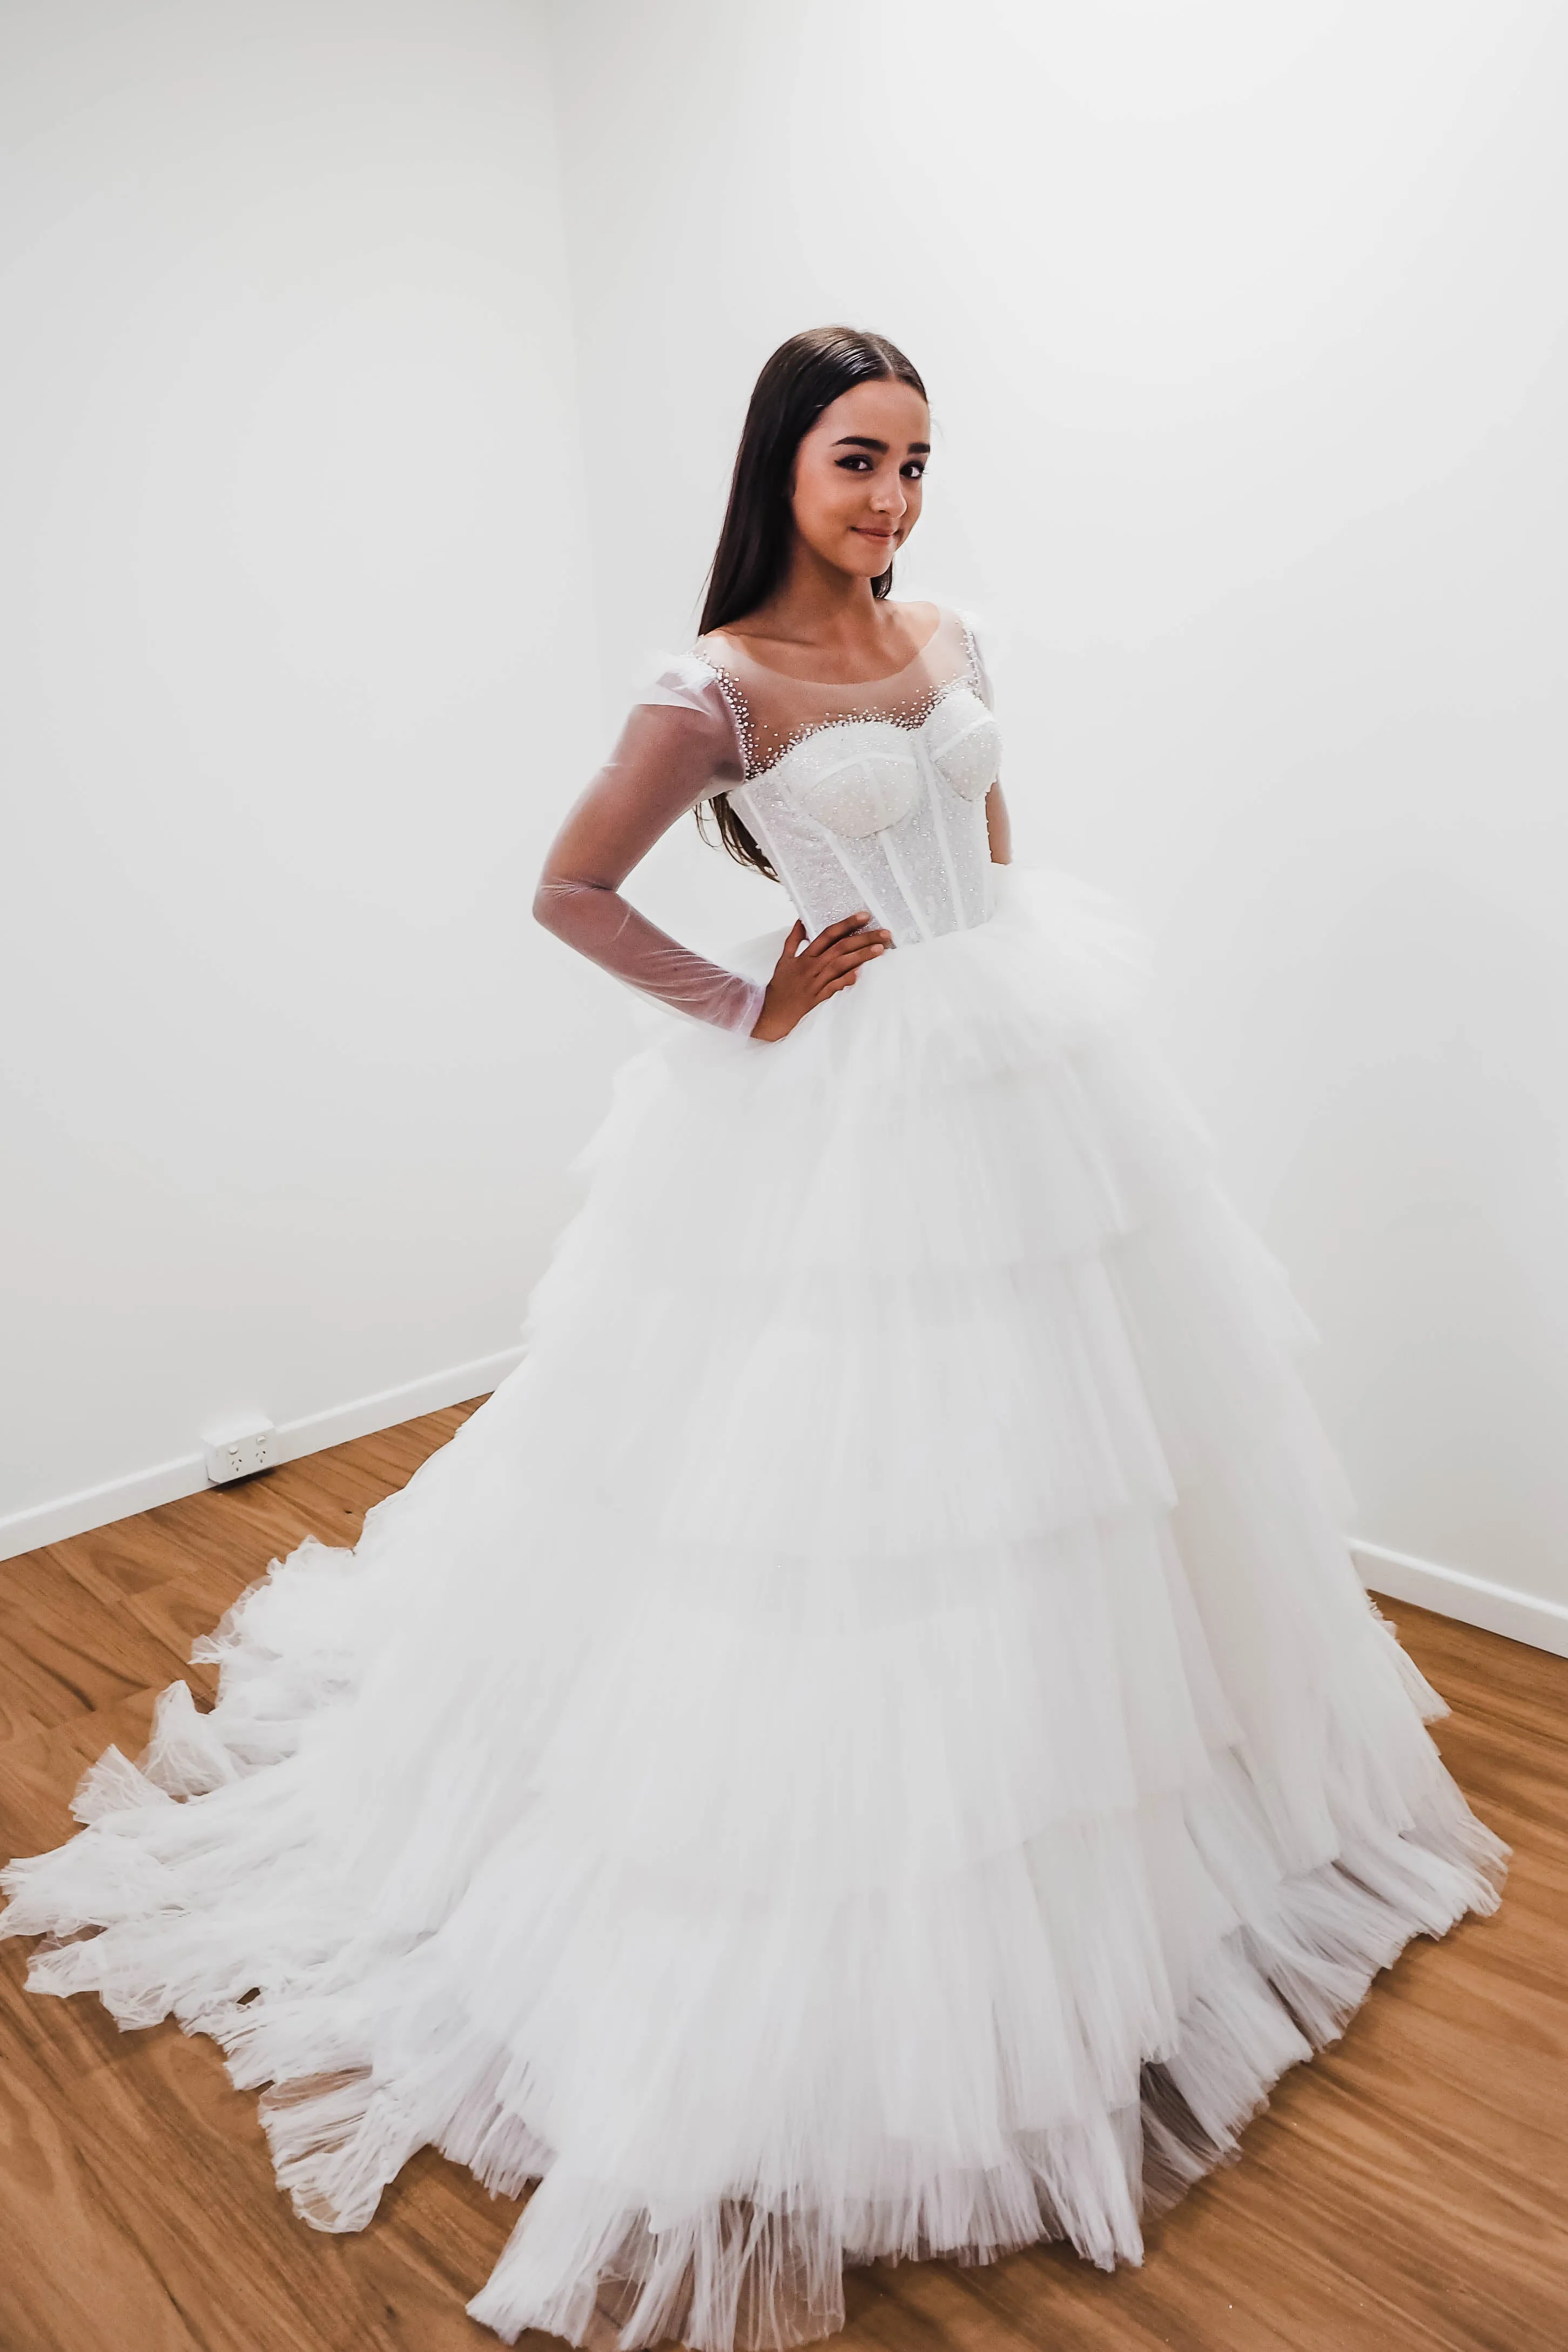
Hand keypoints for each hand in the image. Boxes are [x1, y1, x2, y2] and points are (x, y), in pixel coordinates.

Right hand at [750, 911, 891, 1040]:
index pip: (828, 934)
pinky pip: (834, 987)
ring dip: (861, 955)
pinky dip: (846, 980)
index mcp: (804, 956)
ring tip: (880, 949)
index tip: (865, 916)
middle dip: (864, 938)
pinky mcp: (818, 999)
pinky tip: (860, 973)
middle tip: (885, 933)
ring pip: (841, 965)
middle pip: (840, 947)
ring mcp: (815, 983)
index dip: (847, 924)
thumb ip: (794, 940)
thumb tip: (800, 920)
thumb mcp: (783, 961)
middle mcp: (811, 967)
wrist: (771, 1016)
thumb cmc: (780, 989)